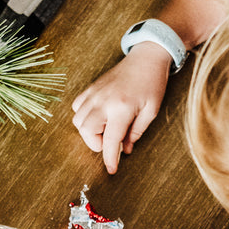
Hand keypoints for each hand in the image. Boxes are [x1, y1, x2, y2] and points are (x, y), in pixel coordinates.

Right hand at [71, 45, 172, 172]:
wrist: (145, 59)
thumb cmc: (152, 84)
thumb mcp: (150, 111)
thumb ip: (136, 132)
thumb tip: (126, 150)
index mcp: (121, 108)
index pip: (110, 140)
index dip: (110, 158)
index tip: (111, 170)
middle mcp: (103, 101)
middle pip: (87, 132)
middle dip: (97, 143)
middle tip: (112, 140)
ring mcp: (94, 94)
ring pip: (78, 121)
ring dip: (89, 131)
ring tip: (105, 128)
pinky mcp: (90, 89)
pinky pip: (77, 108)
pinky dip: (83, 117)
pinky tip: (98, 116)